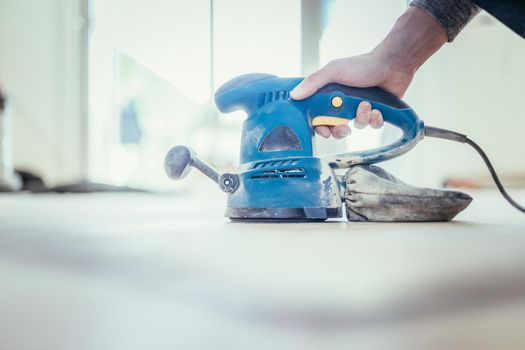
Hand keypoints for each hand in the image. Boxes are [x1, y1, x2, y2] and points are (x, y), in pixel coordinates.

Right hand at [289, 6, 446, 138]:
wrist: (392, 64)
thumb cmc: (362, 65)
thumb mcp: (333, 71)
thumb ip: (313, 82)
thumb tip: (294, 95)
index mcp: (329, 95)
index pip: (318, 117)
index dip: (319, 127)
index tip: (324, 130)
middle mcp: (343, 103)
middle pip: (335, 127)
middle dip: (340, 130)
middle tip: (344, 126)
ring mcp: (359, 108)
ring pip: (356, 126)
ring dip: (361, 118)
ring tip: (366, 105)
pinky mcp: (375, 112)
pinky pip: (372, 125)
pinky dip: (375, 119)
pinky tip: (377, 109)